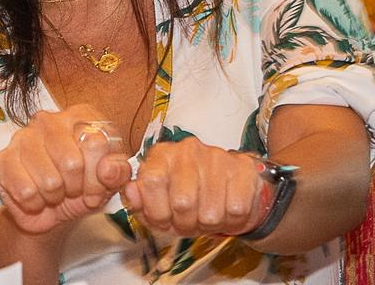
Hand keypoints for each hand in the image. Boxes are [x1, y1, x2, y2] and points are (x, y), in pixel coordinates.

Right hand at [0, 105, 132, 235]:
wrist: (51, 210)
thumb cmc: (83, 188)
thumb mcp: (109, 181)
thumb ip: (118, 172)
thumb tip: (108, 168)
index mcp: (80, 116)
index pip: (97, 143)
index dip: (100, 176)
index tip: (97, 188)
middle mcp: (49, 120)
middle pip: (71, 163)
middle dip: (77, 188)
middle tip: (74, 191)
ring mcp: (22, 137)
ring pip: (49, 181)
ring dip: (56, 197)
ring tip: (55, 193)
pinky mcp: (4, 158)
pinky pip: (25, 191)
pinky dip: (36, 204)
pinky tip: (38, 198)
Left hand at [120, 138, 266, 237]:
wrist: (230, 192)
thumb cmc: (188, 199)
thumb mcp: (158, 204)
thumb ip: (138, 201)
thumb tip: (130, 192)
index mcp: (161, 155)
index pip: (151, 182)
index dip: (157, 212)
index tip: (164, 220)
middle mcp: (188, 150)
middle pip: (183, 202)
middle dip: (186, 224)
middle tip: (190, 224)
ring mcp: (217, 157)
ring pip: (210, 212)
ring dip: (209, 225)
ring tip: (207, 218)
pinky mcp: (244, 169)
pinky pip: (235, 209)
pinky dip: (231, 221)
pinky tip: (226, 212)